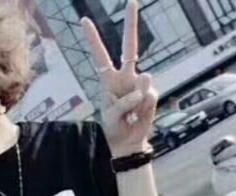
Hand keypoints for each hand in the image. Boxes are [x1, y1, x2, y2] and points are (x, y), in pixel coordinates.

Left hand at [81, 0, 157, 156]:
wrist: (128, 142)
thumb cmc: (114, 127)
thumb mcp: (110, 117)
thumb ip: (123, 102)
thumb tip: (142, 86)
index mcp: (109, 80)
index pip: (100, 56)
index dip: (93, 39)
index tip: (83, 20)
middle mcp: (125, 77)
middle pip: (129, 47)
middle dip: (131, 25)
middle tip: (131, 2)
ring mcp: (140, 84)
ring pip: (143, 82)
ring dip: (135, 102)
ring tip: (130, 116)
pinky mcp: (152, 94)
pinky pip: (149, 98)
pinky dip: (143, 110)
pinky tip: (139, 116)